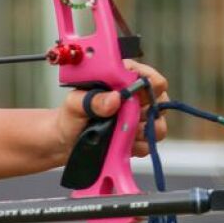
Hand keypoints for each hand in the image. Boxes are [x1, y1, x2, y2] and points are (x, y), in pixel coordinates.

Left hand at [54, 60, 169, 158]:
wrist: (64, 142)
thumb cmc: (69, 117)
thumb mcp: (75, 104)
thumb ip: (92, 100)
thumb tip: (115, 98)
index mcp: (120, 79)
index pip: (147, 75)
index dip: (148, 85)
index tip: (137, 96)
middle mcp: (133, 97)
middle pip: (159, 100)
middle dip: (147, 111)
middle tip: (129, 117)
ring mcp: (137, 118)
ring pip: (158, 124)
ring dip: (142, 131)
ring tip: (121, 132)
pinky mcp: (137, 138)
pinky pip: (148, 143)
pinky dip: (136, 146)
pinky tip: (120, 144)